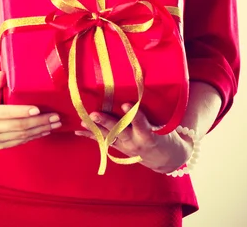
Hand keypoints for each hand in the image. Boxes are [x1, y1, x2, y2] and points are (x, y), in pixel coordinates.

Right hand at [0, 71, 61, 149]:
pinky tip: (45, 130)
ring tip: (55, 123)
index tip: (38, 109)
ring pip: (21, 136)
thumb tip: (2, 75)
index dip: (22, 112)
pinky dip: (34, 136)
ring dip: (40, 130)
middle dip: (38, 122)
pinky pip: (20, 142)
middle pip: (18, 127)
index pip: (6, 113)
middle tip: (55, 117)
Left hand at [75, 103, 193, 173]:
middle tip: (94, 115)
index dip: (134, 115)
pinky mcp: (119, 148)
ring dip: (94, 130)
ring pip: (108, 137)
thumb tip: (150, 87)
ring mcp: (125, 147)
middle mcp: (135, 142)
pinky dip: (91, 136)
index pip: (142, 124)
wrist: (166, 159)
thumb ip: (156, 111)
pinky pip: (104, 142)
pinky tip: (78, 131)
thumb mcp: (166, 125)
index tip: (126, 105)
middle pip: (119, 131)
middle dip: (106, 123)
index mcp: (149, 135)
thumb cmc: (167, 135)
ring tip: (82, 122)